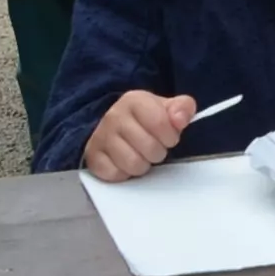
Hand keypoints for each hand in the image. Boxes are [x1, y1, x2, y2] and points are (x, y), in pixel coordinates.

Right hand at [83, 90, 201, 182]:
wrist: (114, 128)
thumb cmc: (145, 119)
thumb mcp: (167, 108)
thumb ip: (182, 108)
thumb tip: (180, 119)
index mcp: (134, 100)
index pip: (160, 123)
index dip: (170, 136)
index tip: (169, 137)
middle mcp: (114, 116)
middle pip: (149, 148)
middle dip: (158, 152)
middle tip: (153, 147)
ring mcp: (100, 137)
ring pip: (133, 164)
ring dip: (143, 164)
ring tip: (141, 155)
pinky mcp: (92, 158)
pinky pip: (116, 175)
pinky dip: (124, 173)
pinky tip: (125, 162)